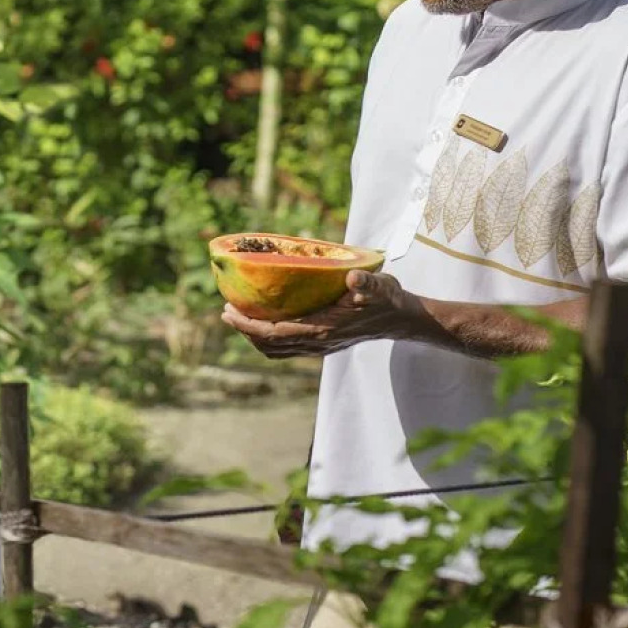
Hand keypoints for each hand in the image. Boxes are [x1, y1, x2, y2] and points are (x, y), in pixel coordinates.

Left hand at [222, 270, 423, 358]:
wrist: (402, 319)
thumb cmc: (388, 299)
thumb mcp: (380, 286)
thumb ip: (366, 284)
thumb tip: (353, 278)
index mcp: (323, 330)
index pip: (274, 332)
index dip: (248, 325)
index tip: (228, 311)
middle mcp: (316, 342)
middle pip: (268, 344)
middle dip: (244, 329)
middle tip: (226, 309)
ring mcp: (318, 346)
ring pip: (276, 349)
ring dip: (254, 335)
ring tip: (238, 315)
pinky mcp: (322, 344)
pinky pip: (286, 347)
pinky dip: (269, 337)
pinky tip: (264, 319)